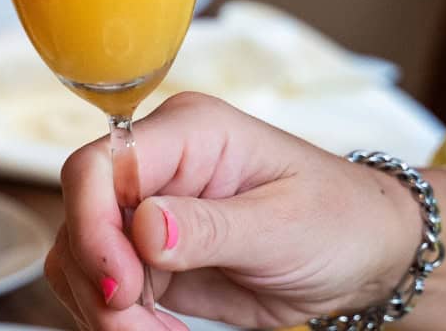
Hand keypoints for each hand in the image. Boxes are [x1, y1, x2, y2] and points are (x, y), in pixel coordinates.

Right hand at [45, 92, 422, 329]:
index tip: (121, 285)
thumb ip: (212, 226)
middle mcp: (155, 168)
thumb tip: (145, 227)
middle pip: (80, 218)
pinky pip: (102, 288)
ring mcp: (147, 213)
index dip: (92, 225)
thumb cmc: (340, 220)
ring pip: (80, 259)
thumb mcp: (283, 225)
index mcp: (186, 134)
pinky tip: (158, 330)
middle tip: (139, 324)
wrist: (365, 257)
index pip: (98, 165)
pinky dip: (117, 319)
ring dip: (106, 308)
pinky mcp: (147, 258)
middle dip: (101, 282)